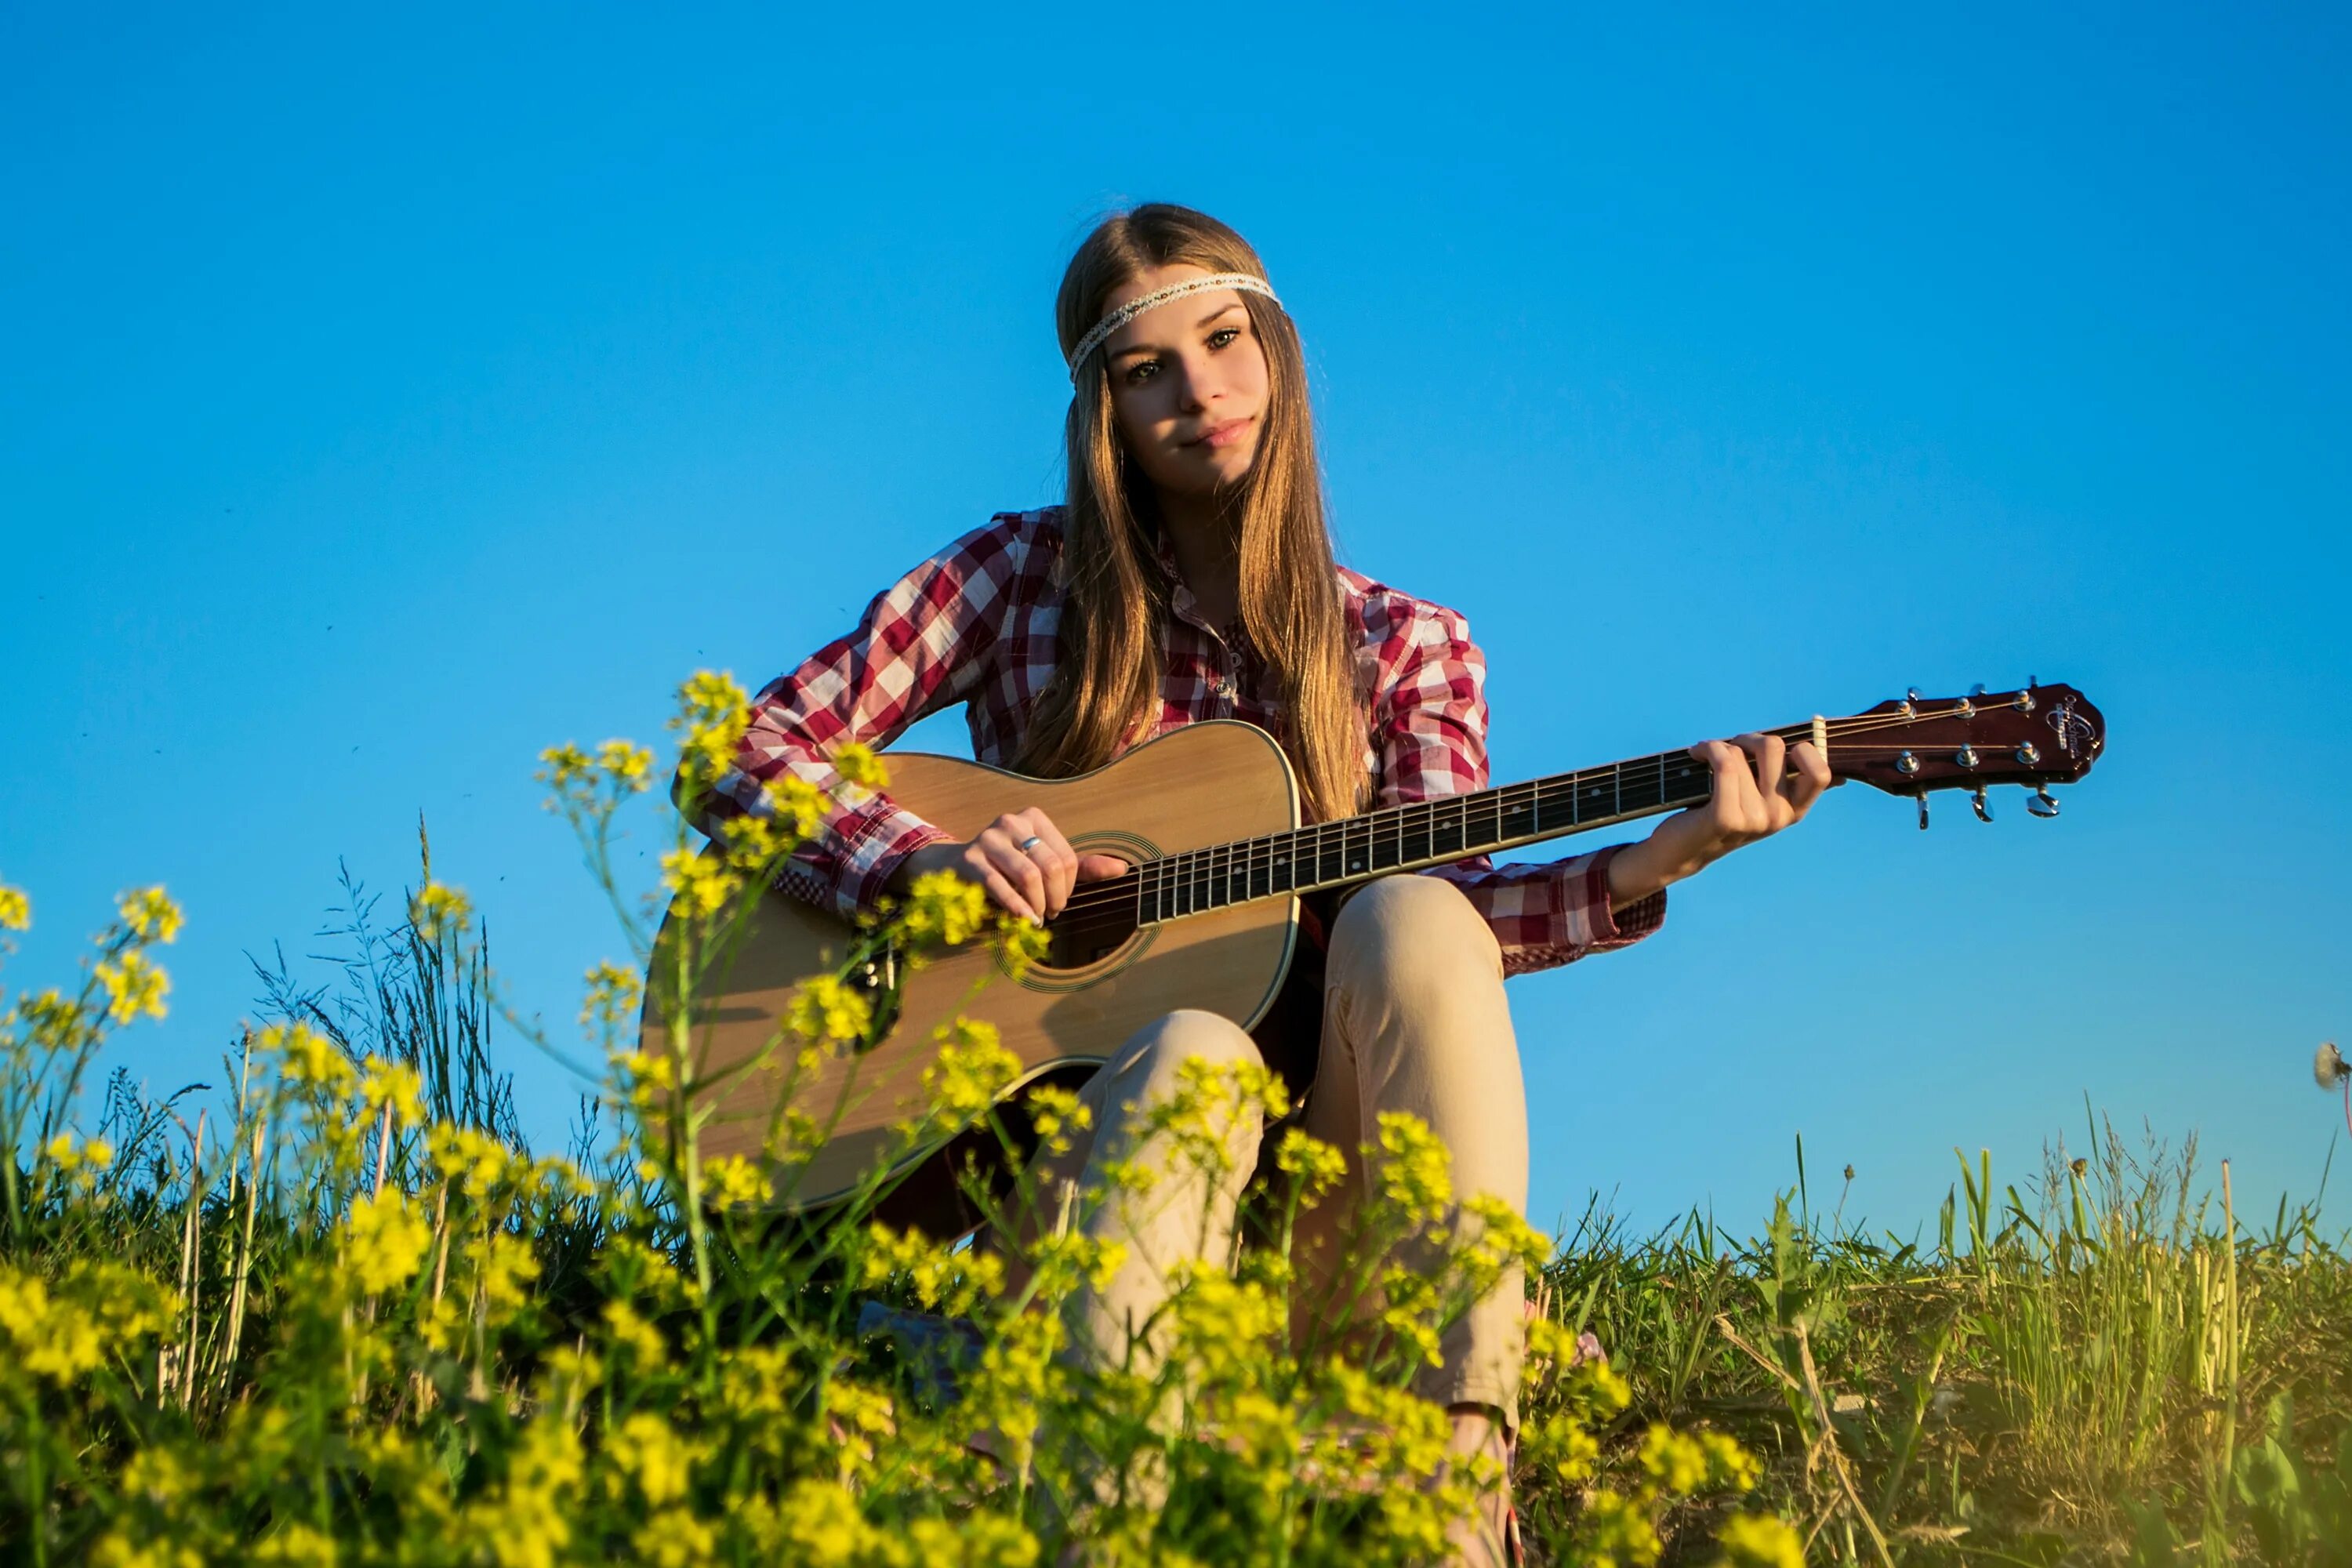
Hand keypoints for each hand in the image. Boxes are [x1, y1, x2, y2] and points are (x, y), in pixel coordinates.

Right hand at [888, 808, 1129, 923]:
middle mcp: (1011, 821)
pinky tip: (1024, 920)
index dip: (1069, 886)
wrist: (957, 870)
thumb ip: (1082, 867)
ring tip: (1037, 918)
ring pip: (1028, 876)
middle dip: (1056, 897)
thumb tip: (1122, 868)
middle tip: (1051, 913)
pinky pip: (1000, 886)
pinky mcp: (970, 859)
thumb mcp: (1045, 865)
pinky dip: (1017, 908)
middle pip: (1050, 866)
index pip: (1067, 857)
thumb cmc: (1008, 869)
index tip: (1060, 900)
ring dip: (1037, 904)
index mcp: (1033, 818)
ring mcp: (988, 838)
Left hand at [1605, 733, 1832, 907]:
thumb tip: (1840, 778)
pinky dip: (1708, 749)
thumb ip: (1789, 784)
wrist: (1682, 851)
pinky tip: (1697, 753)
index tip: (1776, 748)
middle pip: (1774, 747)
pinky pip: (1724, 764)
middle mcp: (1779, 816)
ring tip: (1707, 758)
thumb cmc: (1720, 812)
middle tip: (1731, 748)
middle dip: (1748, 738)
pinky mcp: (1727, 818)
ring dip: (1719, 746)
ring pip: (1740, 752)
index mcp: (1794, 810)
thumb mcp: (1760, 801)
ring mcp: (1755, 820)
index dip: (1804, 749)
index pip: (1820, 772)